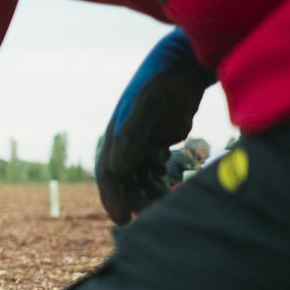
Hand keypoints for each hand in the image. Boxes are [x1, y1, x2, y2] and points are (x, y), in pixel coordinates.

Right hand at [96, 28, 215, 224]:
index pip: (108, 175)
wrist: (181, 68)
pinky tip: (175, 195)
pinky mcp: (159, 145)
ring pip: (141, 180)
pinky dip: (163, 184)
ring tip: (168, 210)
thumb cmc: (161, 84)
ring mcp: (142, 146)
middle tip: (153, 221)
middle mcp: (125, 145)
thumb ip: (133, 136)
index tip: (121, 220)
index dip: (112, 199)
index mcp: (115, 138)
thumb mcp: (148, 105)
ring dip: (151, 196)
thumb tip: (118, 170)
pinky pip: (156, 172)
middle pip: (125, 183)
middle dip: (136, 201)